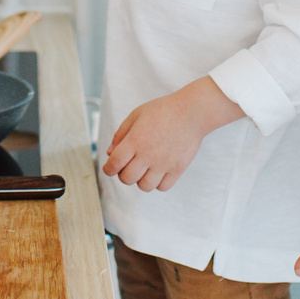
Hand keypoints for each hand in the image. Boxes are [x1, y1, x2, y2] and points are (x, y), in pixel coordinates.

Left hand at [102, 77, 243, 191]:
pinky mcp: (178, 169)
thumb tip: (109, 154)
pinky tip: (158, 171)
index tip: (110, 167)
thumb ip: (120, 134)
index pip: (114, 164)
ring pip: (144, 186)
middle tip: (128, 165)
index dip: (108, 169)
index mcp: (135, 140)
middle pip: (127, 178)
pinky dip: (158, 183)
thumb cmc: (162, 111)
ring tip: (145, 168)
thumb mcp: (136, 115)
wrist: (191, 112)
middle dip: (123, 174)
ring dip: (141, 180)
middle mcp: (148, 154)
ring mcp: (164, 164)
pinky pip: (162, 187)